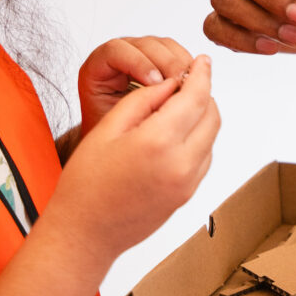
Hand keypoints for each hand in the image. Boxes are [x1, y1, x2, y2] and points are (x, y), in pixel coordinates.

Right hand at [50, 55, 219, 265]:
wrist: (84, 235)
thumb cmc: (86, 184)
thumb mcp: (108, 128)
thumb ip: (144, 100)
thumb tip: (170, 85)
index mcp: (158, 142)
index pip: (196, 97)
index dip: (202, 73)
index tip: (202, 60)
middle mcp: (180, 164)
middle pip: (211, 115)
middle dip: (204, 93)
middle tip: (186, 82)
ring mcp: (186, 184)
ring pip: (212, 137)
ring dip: (202, 116)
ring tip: (178, 108)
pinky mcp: (186, 197)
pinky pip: (204, 158)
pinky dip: (199, 139)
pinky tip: (175, 134)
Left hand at [77, 34, 193, 133]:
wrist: (113, 137)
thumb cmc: (108, 129)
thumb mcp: (110, 119)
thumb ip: (131, 105)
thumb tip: (162, 94)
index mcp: (98, 65)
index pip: (116, 50)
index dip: (138, 63)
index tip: (154, 84)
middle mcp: (120, 53)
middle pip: (147, 44)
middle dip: (166, 63)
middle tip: (179, 84)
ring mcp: (141, 52)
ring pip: (166, 46)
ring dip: (181, 64)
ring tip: (188, 86)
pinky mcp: (159, 57)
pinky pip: (177, 53)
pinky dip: (188, 66)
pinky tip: (193, 83)